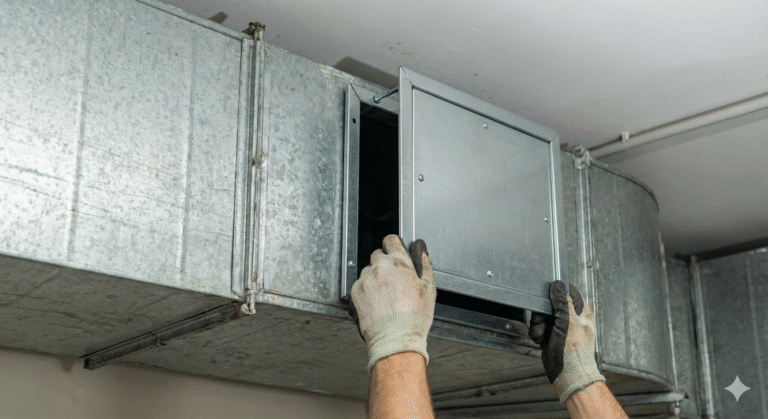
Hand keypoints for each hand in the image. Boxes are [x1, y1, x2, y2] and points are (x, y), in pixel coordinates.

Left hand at [350, 235, 435, 373]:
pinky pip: (360, 284)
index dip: (394, 246)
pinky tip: (377, 303)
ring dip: (375, 277)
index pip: (390, 240)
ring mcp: (365, 279)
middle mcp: (379, 267)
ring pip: (368, 270)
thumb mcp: (428, 288)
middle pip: (378, 255)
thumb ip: (424, 264)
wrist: (395, 339)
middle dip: (385, 264)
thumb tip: (420, 249)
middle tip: (394, 281)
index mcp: (399, 263)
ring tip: (385, 296)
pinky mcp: (355, 292)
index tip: (395, 252)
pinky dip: (366, 290)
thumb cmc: (414, 317)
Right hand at [528, 281, 604, 403]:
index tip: (548, 301)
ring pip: (542, 316)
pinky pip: (539, 328)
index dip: (556, 294)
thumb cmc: (574, 353)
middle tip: (544, 322)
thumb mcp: (568, 322)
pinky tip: (542, 340)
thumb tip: (558, 285)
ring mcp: (561, 327)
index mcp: (582, 312)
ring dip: (538, 325)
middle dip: (542, 314)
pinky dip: (537, 334)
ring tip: (543, 335)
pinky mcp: (552, 336)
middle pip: (550, 304)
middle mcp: (572, 318)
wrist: (568, 375)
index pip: (568, 292)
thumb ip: (563, 302)